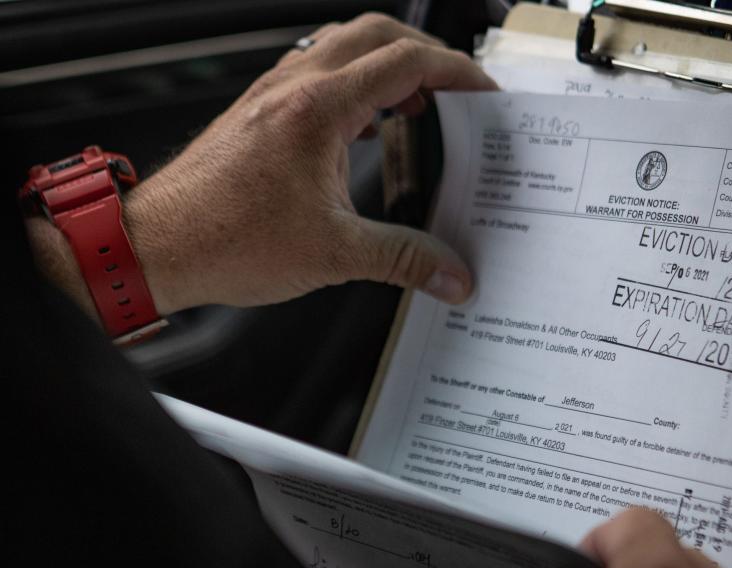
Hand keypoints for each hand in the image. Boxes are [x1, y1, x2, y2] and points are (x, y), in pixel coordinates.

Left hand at [112, 14, 495, 314]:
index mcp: (319, 108)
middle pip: (375, 35)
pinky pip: (316, 75)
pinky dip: (353, 85)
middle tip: (455, 87)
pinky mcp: (258, 114)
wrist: (156, 246)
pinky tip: (362, 125)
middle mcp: (293, 88)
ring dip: (385, 64)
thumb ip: (405, 260)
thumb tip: (452, 274)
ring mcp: (272, 96)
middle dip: (425, 54)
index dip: (456, 72)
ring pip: (342, 48)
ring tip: (416, 101)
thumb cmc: (223, 238)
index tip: (482, 91)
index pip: (406, 62)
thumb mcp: (334, 254)